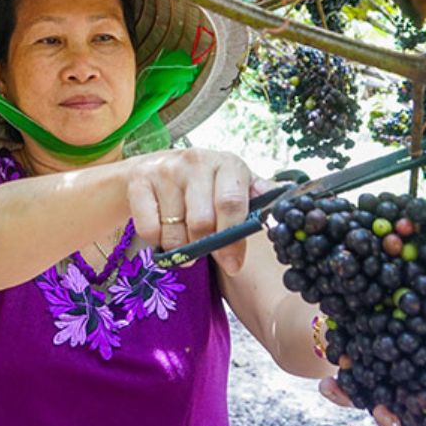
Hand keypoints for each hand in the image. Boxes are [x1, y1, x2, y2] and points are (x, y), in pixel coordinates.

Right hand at [119, 148, 252, 274]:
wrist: (155, 168)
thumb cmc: (205, 184)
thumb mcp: (234, 186)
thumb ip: (259, 197)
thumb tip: (286, 203)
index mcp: (227, 164)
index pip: (230, 204)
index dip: (232, 239)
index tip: (232, 264)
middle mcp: (196, 160)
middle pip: (201, 222)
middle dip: (203, 248)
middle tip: (202, 253)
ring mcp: (165, 169)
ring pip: (175, 232)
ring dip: (180, 247)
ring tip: (183, 239)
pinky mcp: (139, 181)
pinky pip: (149, 230)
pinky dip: (157, 242)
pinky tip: (163, 230)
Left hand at [320, 360, 425, 425]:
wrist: (388, 294)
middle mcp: (413, 394)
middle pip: (411, 423)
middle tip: (396, 419)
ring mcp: (383, 386)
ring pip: (380, 411)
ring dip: (379, 414)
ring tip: (377, 408)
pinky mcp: (354, 374)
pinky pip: (345, 390)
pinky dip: (338, 391)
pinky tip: (330, 386)